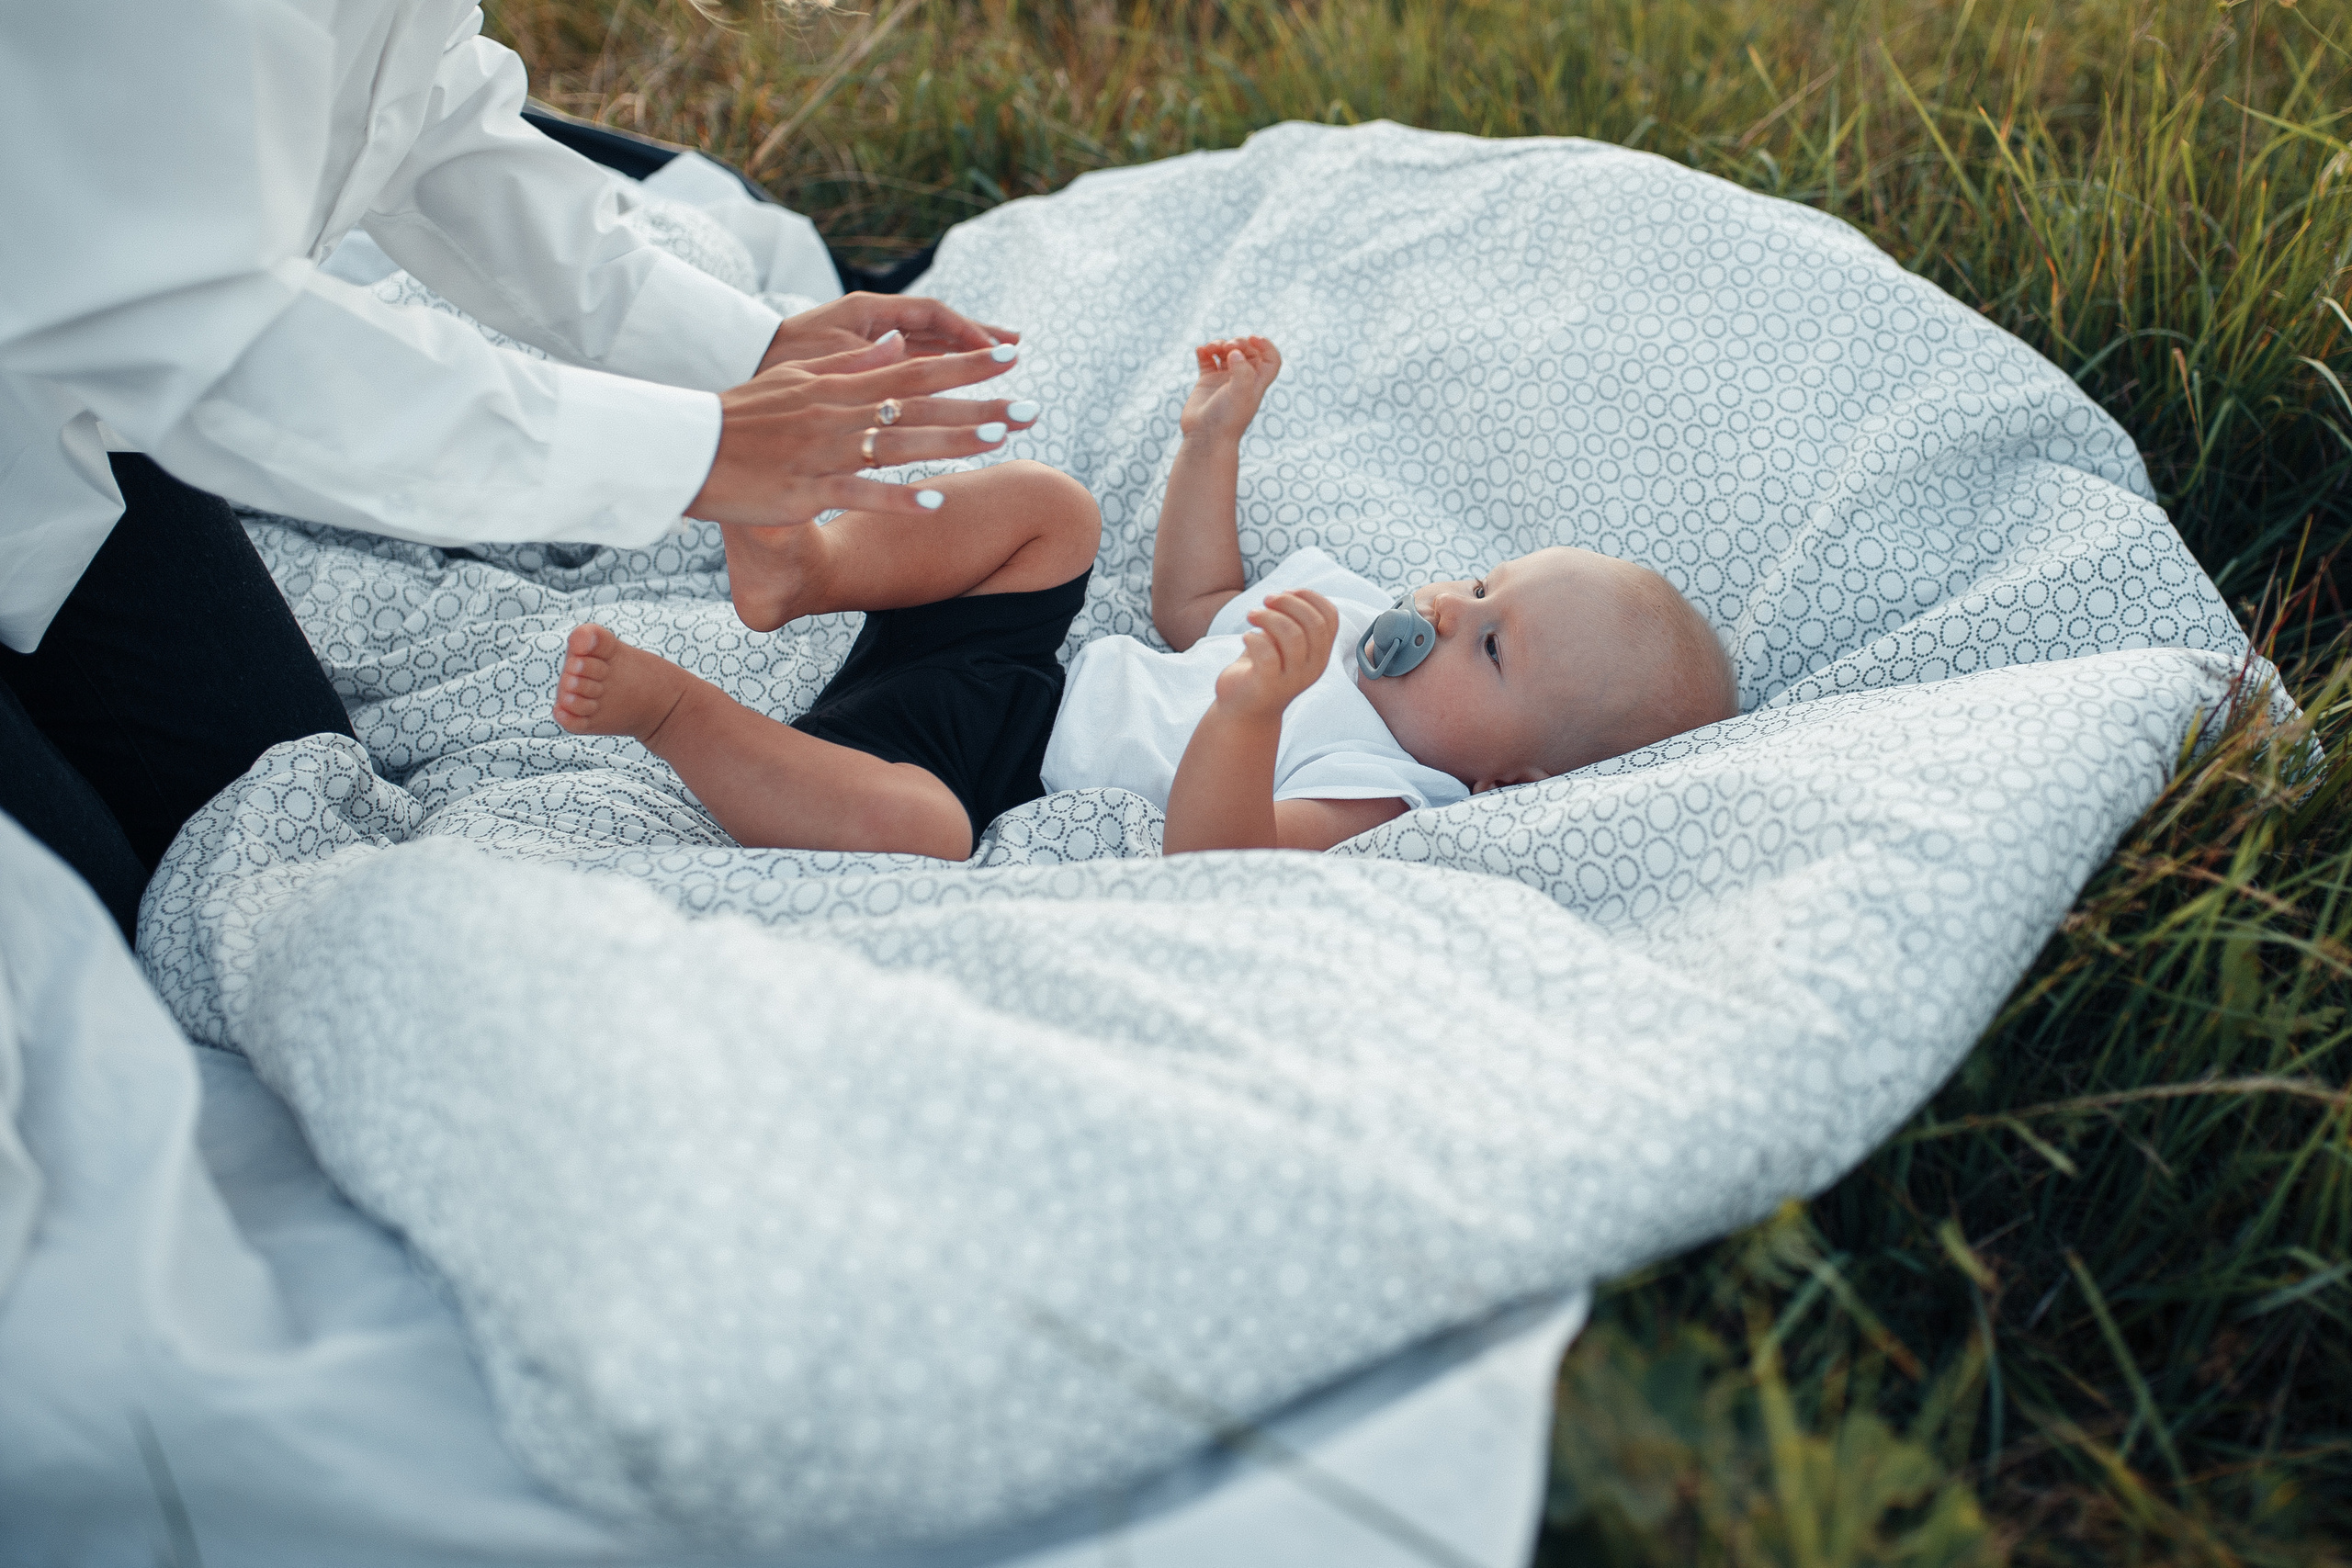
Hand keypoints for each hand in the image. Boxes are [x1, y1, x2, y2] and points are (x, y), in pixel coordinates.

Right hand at [689, 335, 1036, 531]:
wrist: (687, 448)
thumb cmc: (741, 418)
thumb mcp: (795, 380)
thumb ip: (851, 366)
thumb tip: (898, 344)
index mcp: (837, 387)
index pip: (913, 368)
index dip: (963, 364)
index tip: (1009, 356)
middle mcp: (838, 414)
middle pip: (918, 405)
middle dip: (977, 405)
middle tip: (1030, 406)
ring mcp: (823, 452)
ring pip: (897, 443)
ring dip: (950, 441)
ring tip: (999, 440)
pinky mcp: (805, 490)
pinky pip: (858, 495)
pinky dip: (896, 498)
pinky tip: (934, 503)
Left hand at [757, 292, 1017, 374]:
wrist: (747, 367)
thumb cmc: (778, 358)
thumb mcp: (821, 354)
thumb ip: (863, 352)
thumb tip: (903, 346)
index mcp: (868, 313)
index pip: (931, 316)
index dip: (967, 331)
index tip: (996, 349)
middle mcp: (876, 325)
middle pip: (939, 331)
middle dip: (977, 341)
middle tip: (1016, 350)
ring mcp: (874, 345)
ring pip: (930, 349)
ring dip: (965, 357)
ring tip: (1001, 364)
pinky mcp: (869, 364)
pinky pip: (913, 365)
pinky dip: (941, 369)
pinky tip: (963, 381)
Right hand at [1179, 336, 1281, 443]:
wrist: (1205, 438)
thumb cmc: (1226, 420)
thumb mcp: (1241, 394)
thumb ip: (1242, 370)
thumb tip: (1234, 352)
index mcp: (1256, 383)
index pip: (1270, 360)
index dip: (1266, 346)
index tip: (1254, 339)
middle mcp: (1242, 380)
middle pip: (1247, 352)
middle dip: (1238, 342)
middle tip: (1229, 346)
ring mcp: (1224, 380)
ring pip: (1226, 352)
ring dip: (1220, 344)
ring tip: (1212, 348)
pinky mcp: (1207, 382)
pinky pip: (1207, 359)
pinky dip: (1205, 351)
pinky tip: (1201, 351)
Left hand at [1212, 589, 1336, 719]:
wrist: (1243, 710)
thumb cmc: (1262, 670)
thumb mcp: (1281, 644)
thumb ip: (1290, 623)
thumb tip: (1287, 595)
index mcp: (1320, 654)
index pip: (1331, 617)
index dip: (1310, 597)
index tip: (1287, 592)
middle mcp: (1312, 668)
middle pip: (1313, 623)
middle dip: (1288, 602)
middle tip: (1266, 600)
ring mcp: (1292, 679)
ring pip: (1292, 635)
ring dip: (1269, 616)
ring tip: (1252, 615)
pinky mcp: (1269, 686)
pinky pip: (1267, 655)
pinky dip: (1254, 638)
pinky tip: (1245, 637)